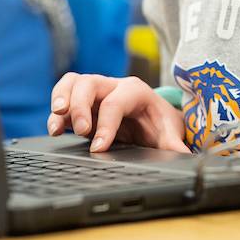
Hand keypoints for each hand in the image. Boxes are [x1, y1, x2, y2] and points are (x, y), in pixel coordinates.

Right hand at [47, 73, 188, 153]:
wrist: (154, 118)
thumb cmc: (160, 123)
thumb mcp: (170, 133)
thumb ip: (174, 145)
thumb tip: (185, 156)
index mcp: (136, 92)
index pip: (116, 102)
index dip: (106, 125)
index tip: (99, 148)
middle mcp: (113, 86)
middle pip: (89, 83)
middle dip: (80, 106)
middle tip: (80, 131)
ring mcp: (96, 92)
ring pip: (73, 82)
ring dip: (61, 99)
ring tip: (56, 122)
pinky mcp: (83, 103)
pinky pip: (64, 95)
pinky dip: (56, 111)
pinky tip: (54, 129)